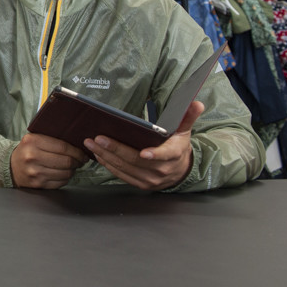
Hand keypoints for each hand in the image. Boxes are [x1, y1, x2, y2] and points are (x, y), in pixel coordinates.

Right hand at [10, 132, 88, 188]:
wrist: (11, 167)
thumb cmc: (27, 151)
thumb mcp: (34, 138)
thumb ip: (51, 139)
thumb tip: (76, 143)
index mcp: (33, 141)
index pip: (63, 147)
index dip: (77, 151)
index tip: (82, 153)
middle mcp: (33, 157)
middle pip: (66, 161)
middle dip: (77, 161)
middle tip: (80, 160)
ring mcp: (35, 172)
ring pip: (66, 173)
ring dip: (73, 170)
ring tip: (72, 166)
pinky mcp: (38, 184)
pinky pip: (61, 182)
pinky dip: (66, 178)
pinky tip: (63, 173)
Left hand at [83, 100, 204, 190]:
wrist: (181, 170)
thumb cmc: (178, 145)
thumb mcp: (184, 130)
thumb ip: (188, 116)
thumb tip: (196, 102)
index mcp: (174, 154)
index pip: (165, 154)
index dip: (155, 154)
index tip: (144, 152)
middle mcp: (162, 169)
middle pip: (136, 161)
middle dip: (115, 149)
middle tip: (97, 138)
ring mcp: (151, 179)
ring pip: (126, 168)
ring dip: (106, 156)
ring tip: (90, 144)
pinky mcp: (141, 184)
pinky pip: (122, 175)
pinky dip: (109, 165)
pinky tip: (98, 155)